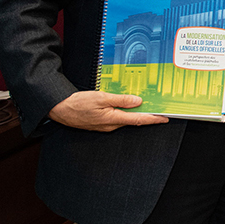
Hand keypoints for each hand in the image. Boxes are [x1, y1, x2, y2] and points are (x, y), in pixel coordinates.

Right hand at [48, 90, 168, 131]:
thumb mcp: (101, 98)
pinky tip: (127, 106)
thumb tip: (138, 101)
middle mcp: (111, 125)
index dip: (153, 119)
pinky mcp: (101, 123)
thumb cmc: (77, 103)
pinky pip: (116, 118)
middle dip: (147, 115)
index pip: (138, 120)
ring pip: (125, 119)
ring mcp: (106, 125)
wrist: (59, 109)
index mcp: (113, 119)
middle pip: (133, 120)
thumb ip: (121, 100)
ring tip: (147, 106)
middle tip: (160, 109)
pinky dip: (124, 112)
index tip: (166, 118)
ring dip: (135, 113)